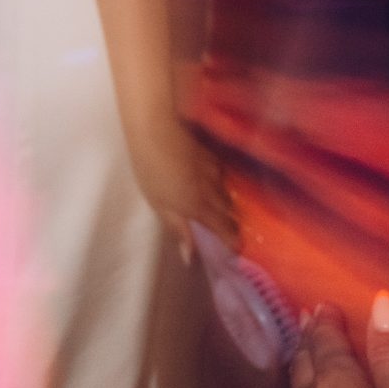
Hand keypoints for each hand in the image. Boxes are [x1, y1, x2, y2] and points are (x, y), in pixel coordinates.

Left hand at [134, 126, 237, 251]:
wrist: (156, 131)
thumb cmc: (151, 171)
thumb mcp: (159, 205)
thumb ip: (178, 229)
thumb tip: (190, 256)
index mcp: (198, 208)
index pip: (223, 228)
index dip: (232, 241)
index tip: (237, 250)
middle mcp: (212, 192)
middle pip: (230, 212)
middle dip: (233, 225)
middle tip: (233, 233)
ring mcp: (214, 172)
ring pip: (229, 194)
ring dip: (229, 205)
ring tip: (227, 212)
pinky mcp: (212, 156)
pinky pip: (225, 176)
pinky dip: (224, 185)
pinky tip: (218, 184)